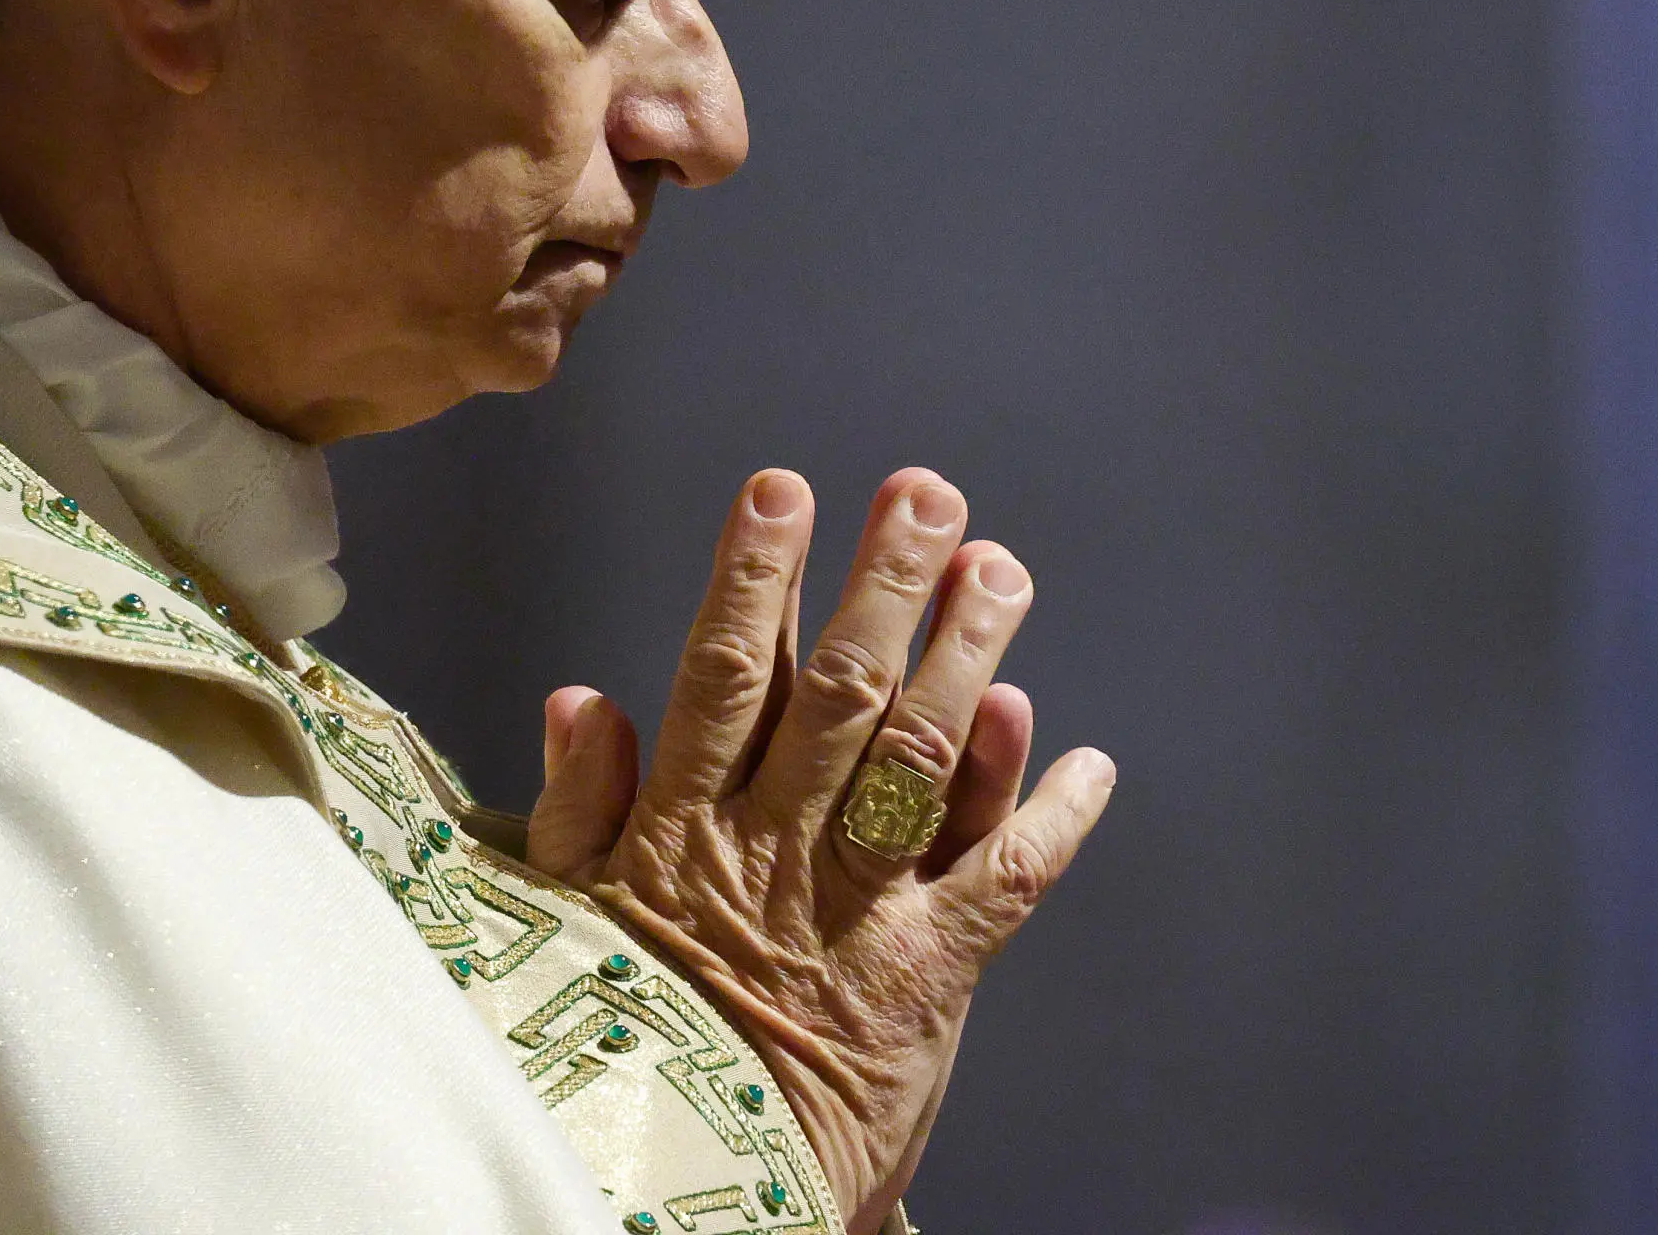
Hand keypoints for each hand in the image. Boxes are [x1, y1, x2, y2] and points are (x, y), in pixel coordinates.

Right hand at [523, 467, 1116, 1233]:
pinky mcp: (929, 975)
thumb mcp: (563, 924)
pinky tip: (1094, 759)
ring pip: (924, 764)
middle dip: (888, 587)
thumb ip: (578, 809)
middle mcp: (778, 857)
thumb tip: (582, 695)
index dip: (756, 580)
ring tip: (1001, 570)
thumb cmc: (619, 1044)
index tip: (782, 491)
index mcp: (683, 835)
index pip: (724, 680)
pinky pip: (1006, 884)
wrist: (684, 1187)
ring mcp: (859, 912)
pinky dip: (1053, 817)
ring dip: (970, 660)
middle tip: (929, 493)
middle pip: (844, 698)